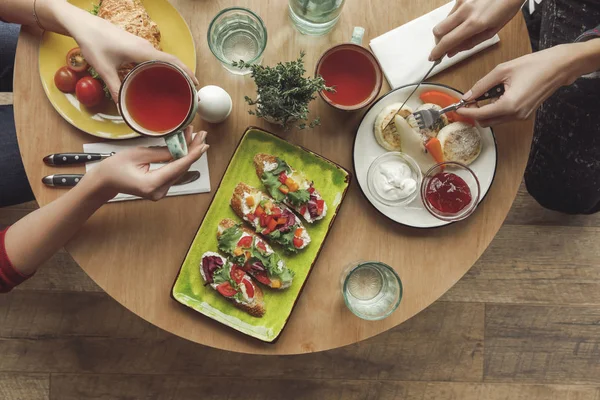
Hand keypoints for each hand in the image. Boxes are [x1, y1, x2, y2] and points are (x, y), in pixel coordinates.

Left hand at [71, 15, 198, 101]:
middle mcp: (146, 47)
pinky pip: (156, 56)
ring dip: (175, 69)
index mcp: (143, 52)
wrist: (84, 24)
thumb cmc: (94, 43)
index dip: (186, 72)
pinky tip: (161, 75)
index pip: (172, 61)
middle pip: (172, 60)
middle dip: (184, 73)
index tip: (196, 84)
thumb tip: (123, 108)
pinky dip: (164, 66)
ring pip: (164, 58)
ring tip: (180, 84)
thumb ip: (115, 89)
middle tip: (191, 89)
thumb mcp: (104, 69)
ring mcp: (142, 44)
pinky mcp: (136, 45)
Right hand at [86, 126, 208, 200]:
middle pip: (181, 169)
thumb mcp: (138, 154)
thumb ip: (162, 153)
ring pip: (179, 170)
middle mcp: (159, 191)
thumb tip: (181, 147)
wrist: (106, 180)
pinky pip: (173, 172)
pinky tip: (187, 147)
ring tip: (197, 137)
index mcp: (151, 184)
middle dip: (193, 151)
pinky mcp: (160, 189)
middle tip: (203, 135)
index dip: (192, 154)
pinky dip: (180, 160)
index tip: (203, 144)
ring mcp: (160, 192)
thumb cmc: (116, 166)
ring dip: (188, 153)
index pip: (177, 167)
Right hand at [429, 0, 521, 60]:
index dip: (437, 51)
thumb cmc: (506, 8)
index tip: (433, 58)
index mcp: (475, 23)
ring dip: (447, 29)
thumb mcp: (492, 31)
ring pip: (444, 21)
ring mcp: (461, 1)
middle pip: (438, 30)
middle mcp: (465, 11)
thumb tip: (452, 52)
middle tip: (445, 46)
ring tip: (461, 29)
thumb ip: (470, 43)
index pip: (448, 41)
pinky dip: (454, 19)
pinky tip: (466, 17)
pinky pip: (451, 11)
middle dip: (438, 41)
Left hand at [457, 45, 580, 126]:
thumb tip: (467, 95)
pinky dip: (495, 109)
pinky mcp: (525, 114)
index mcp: (509, 105)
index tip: (456, 108)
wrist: (559, 67)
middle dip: (474, 113)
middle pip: (485, 121)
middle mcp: (515, 115)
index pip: (480, 114)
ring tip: (483, 95)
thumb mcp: (503, 70)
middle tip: (468, 100)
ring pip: (494, 121)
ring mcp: (521, 116)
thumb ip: (482, 85)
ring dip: (484, 111)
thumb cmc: (535, 65)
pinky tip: (496, 96)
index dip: (466, 111)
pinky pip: (504, 117)